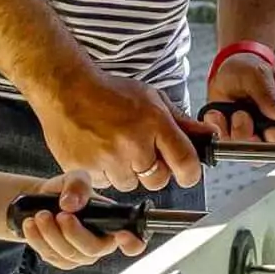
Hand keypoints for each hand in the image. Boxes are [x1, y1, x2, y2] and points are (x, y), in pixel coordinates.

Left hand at [12, 172, 144, 271]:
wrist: (41, 202)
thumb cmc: (66, 191)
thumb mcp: (74, 178)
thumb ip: (78, 184)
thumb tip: (71, 204)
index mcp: (114, 224)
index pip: (134, 242)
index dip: (133, 243)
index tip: (122, 235)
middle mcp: (101, 243)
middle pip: (93, 249)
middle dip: (73, 233)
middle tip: (59, 215)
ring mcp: (81, 254)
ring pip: (69, 254)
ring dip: (51, 234)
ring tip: (39, 215)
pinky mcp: (61, 260)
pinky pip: (51, 256)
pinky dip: (38, 240)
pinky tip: (31, 224)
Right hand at [30, 71, 206, 191]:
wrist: (66, 89)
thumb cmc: (109, 92)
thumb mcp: (152, 98)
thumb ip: (181, 121)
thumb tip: (208, 135)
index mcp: (154, 123)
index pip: (185, 162)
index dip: (189, 174)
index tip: (186, 174)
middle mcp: (133, 143)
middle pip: (157, 181)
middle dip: (154, 172)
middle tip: (141, 154)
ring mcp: (107, 158)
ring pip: (129, 184)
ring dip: (126, 172)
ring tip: (115, 148)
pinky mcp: (83, 168)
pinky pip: (103, 184)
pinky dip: (103, 173)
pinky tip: (99, 152)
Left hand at [201, 46, 274, 144]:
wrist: (228, 68)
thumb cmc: (250, 68)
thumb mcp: (260, 75)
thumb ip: (270, 95)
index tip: (269, 130)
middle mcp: (269, 128)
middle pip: (264, 149)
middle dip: (249, 134)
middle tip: (242, 115)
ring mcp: (249, 133)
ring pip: (242, 147)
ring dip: (232, 129)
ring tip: (232, 109)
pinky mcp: (231, 134)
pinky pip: (222, 139)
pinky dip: (217, 126)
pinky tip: (217, 112)